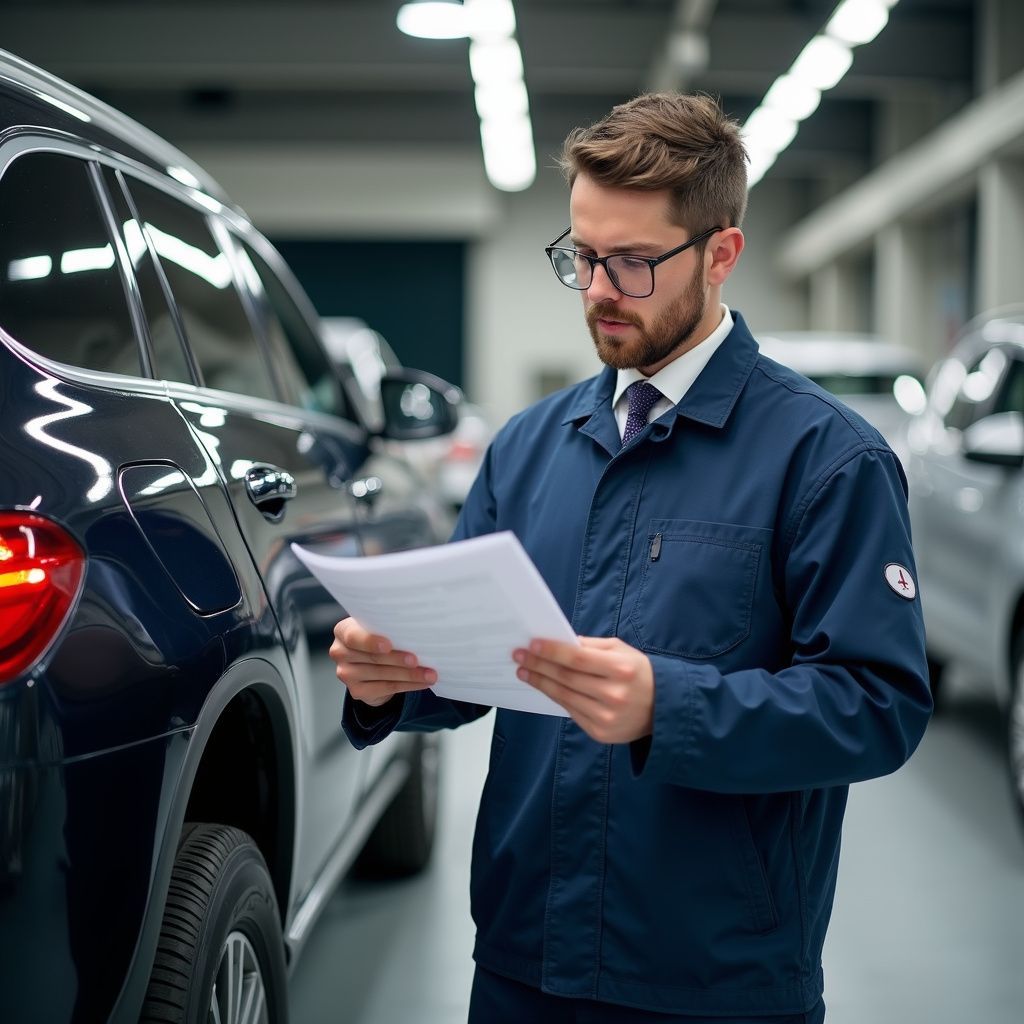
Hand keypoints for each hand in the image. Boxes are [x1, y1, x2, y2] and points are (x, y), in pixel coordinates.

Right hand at [330, 617, 436, 706]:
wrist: (372, 661)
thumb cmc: (379, 636)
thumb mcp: (380, 627)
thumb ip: (389, 627)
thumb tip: (417, 630)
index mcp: (343, 631)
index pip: (353, 637)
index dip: (370, 642)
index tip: (388, 645)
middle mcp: (340, 652)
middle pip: (372, 658)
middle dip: (398, 659)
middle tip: (418, 660)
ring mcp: (346, 674)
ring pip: (383, 675)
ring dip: (410, 675)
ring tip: (430, 674)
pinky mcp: (357, 691)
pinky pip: (386, 688)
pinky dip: (408, 685)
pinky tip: (423, 682)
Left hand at [512, 636, 653, 743]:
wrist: (664, 709)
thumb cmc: (639, 674)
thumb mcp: (622, 651)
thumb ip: (591, 646)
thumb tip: (560, 642)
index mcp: (621, 670)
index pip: (578, 659)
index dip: (553, 651)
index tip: (532, 644)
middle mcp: (614, 695)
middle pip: (567, 678)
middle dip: (539, 665)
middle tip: (519, 656)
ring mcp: (606, 717)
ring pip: (564, 697)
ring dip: (541, 682)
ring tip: (524, 671)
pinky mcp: (600, 733)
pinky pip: (571, 711)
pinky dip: (555, 698)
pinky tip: (544, 686)